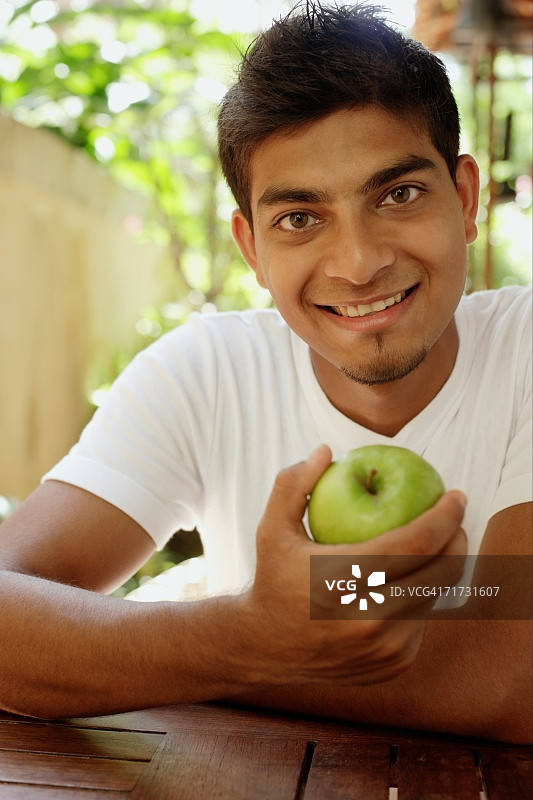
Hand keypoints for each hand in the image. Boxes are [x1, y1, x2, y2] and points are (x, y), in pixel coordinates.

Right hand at [242, 445, 466, 686]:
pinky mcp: (395, 664)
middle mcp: (371, 618)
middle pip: (441, 572)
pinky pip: (424, 621)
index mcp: (344, 580)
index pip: (416, 542)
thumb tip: (326, 451)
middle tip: (454, 518)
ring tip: (434, 543)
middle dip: (458, 538)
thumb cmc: (273, 580)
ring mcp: (386, 647)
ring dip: (441, 567)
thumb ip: (293, 485)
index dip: (445, 515)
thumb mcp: (271, 529)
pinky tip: (413, 578)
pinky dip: (423, 596)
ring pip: (435, 597)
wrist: (266, 649)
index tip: (456, 495)